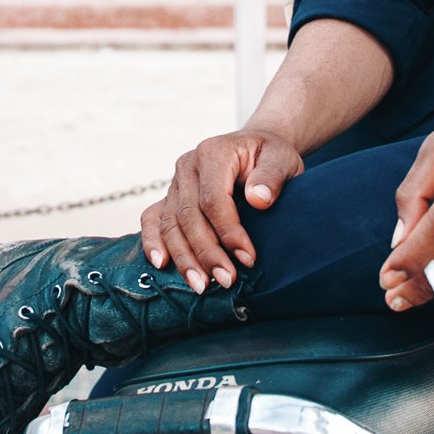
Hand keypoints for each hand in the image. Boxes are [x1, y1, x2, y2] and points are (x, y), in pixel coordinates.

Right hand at [138, 129, 303, 293]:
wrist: (255, 148)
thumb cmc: (269, 156)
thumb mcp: (281, 159)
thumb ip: (272, 176)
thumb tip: (258, 199)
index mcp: (213, 153)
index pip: (213, 199)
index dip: (228, 231)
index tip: (248, 258)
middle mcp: (188, 167)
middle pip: (188, 216)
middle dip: (206, 253)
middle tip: (226, 280)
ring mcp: (175, 183)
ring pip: (170, 224)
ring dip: (184, 258)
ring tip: (201, 285)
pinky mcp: (170, 197)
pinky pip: (152, 219)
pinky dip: (152, 242)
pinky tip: (161, 264)